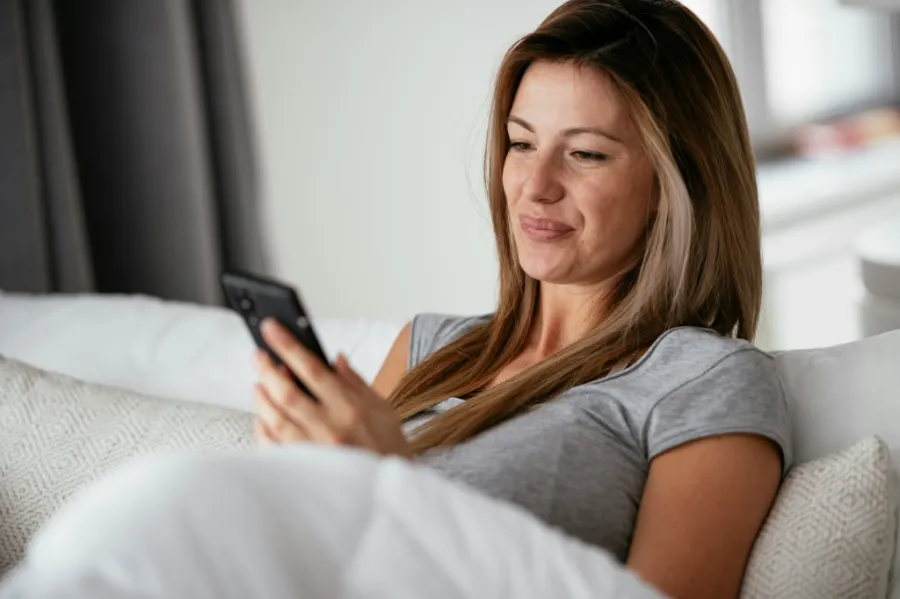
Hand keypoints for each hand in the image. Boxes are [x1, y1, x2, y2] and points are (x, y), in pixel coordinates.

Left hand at [252, 318, 412, 459]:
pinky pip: (272, 446)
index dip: (288, 346)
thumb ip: (356, 384)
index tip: (271, 329)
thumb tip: (334, 359)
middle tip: (257, 355)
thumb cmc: (388, 450)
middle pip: (286, 393)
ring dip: (262, 398)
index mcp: (350, 409)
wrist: (387, 494)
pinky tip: (261, 418)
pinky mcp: (302, 470)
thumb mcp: (383, 411)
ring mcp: (313, 451)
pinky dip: (262, 430)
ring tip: (258, 383)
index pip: (312, 370)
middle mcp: (329, 429)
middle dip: (267, 369)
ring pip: (275, 419)